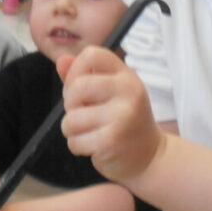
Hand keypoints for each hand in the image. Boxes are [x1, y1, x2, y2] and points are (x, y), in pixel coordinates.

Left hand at [58, 48, 162, 181]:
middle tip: (82, 113)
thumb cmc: (124, 120)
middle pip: (77, 86)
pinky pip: (75, 141)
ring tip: (88, 132)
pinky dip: (78, 146)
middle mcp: (128, 91)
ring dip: (71, 129)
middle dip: (70, 104)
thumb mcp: (109, 92)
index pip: (92, 55)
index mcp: (126, 75)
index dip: (75, 71)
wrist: (150, 155)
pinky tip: (93, 146)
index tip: (78, 88)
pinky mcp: (111, 141)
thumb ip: (83, 75)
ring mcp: (121, 116)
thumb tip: (61, 61)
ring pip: (71, 118)